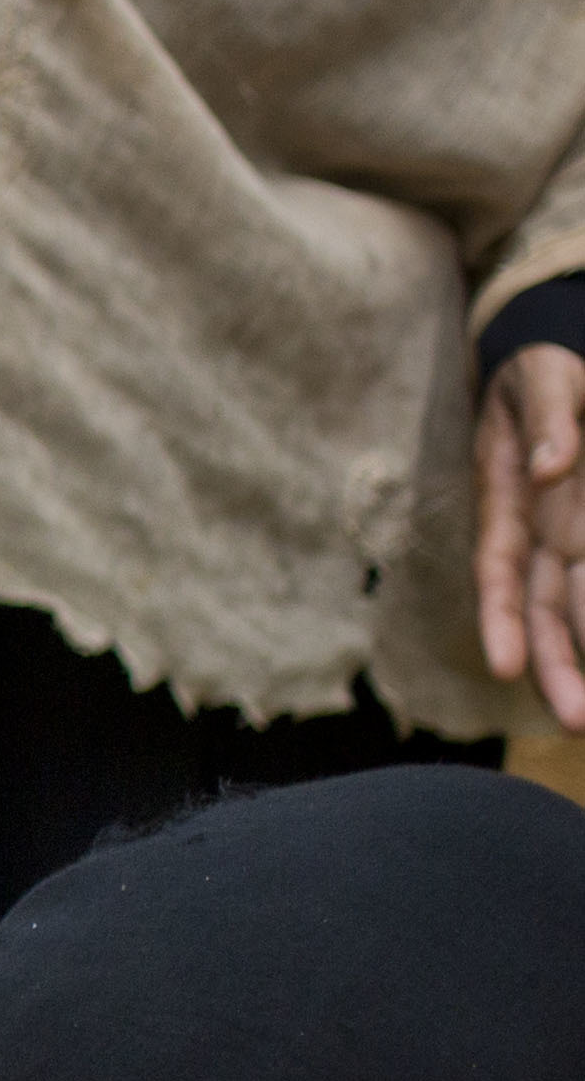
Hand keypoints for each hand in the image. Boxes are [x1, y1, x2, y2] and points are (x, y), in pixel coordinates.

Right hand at [475, 343, 584, 728]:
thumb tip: (548, 469)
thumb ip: (550, 417)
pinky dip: (578, 625)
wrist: (549, 359)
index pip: (506, 569)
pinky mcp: (577, 531)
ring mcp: (559, 535)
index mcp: (515, 498)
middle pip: (536, 607)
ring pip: (559, 609)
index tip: (506, 668)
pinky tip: (584, 668)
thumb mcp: (544, 378)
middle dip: (554, 667)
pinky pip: (575, 582)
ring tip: (583, 719)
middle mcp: (534, 528)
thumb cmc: (545, 369)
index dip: (503, 620)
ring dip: (571, 663)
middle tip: (574, 721)